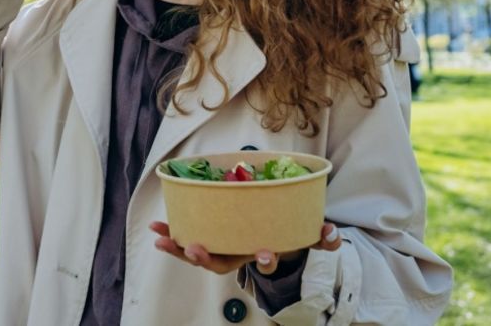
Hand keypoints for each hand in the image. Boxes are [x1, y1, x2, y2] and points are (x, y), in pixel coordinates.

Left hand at [149, 221, 342, 275]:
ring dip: (179, 249)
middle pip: (221, 263)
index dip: (265, 260)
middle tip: (195, 250)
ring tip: (162, 239)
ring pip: (200, 255)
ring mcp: (223, 248)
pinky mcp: (209, 237)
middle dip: (207, 259)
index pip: (265, 262)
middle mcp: (240, 254)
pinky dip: (172, 236)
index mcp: (263, 251)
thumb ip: (323, 236)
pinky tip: (158, 228)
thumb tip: (332, 234)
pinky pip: (188, 241)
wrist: (272, 231)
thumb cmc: (289, 232)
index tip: (266, 254)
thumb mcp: (309, 234)